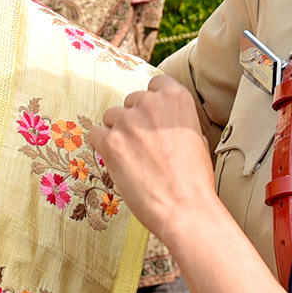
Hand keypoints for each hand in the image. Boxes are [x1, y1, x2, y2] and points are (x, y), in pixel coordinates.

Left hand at [89, 76, 216, 238]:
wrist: (185, 208)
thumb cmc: (195, 179)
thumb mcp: (196, 136)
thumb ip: (175, 118)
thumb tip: (160, 116)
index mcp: (176, 97)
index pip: (155, 84)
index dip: (151, 104)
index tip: (153, 120)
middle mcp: (151, 102)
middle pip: (131, 101)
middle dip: (134, 120)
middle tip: (144, 147)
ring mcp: (129, 120)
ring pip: (111, 116)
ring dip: (117, 133)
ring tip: (133, 159)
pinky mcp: (111, 141)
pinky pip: (95, 134)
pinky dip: (102, 146)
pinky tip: (117, 162)